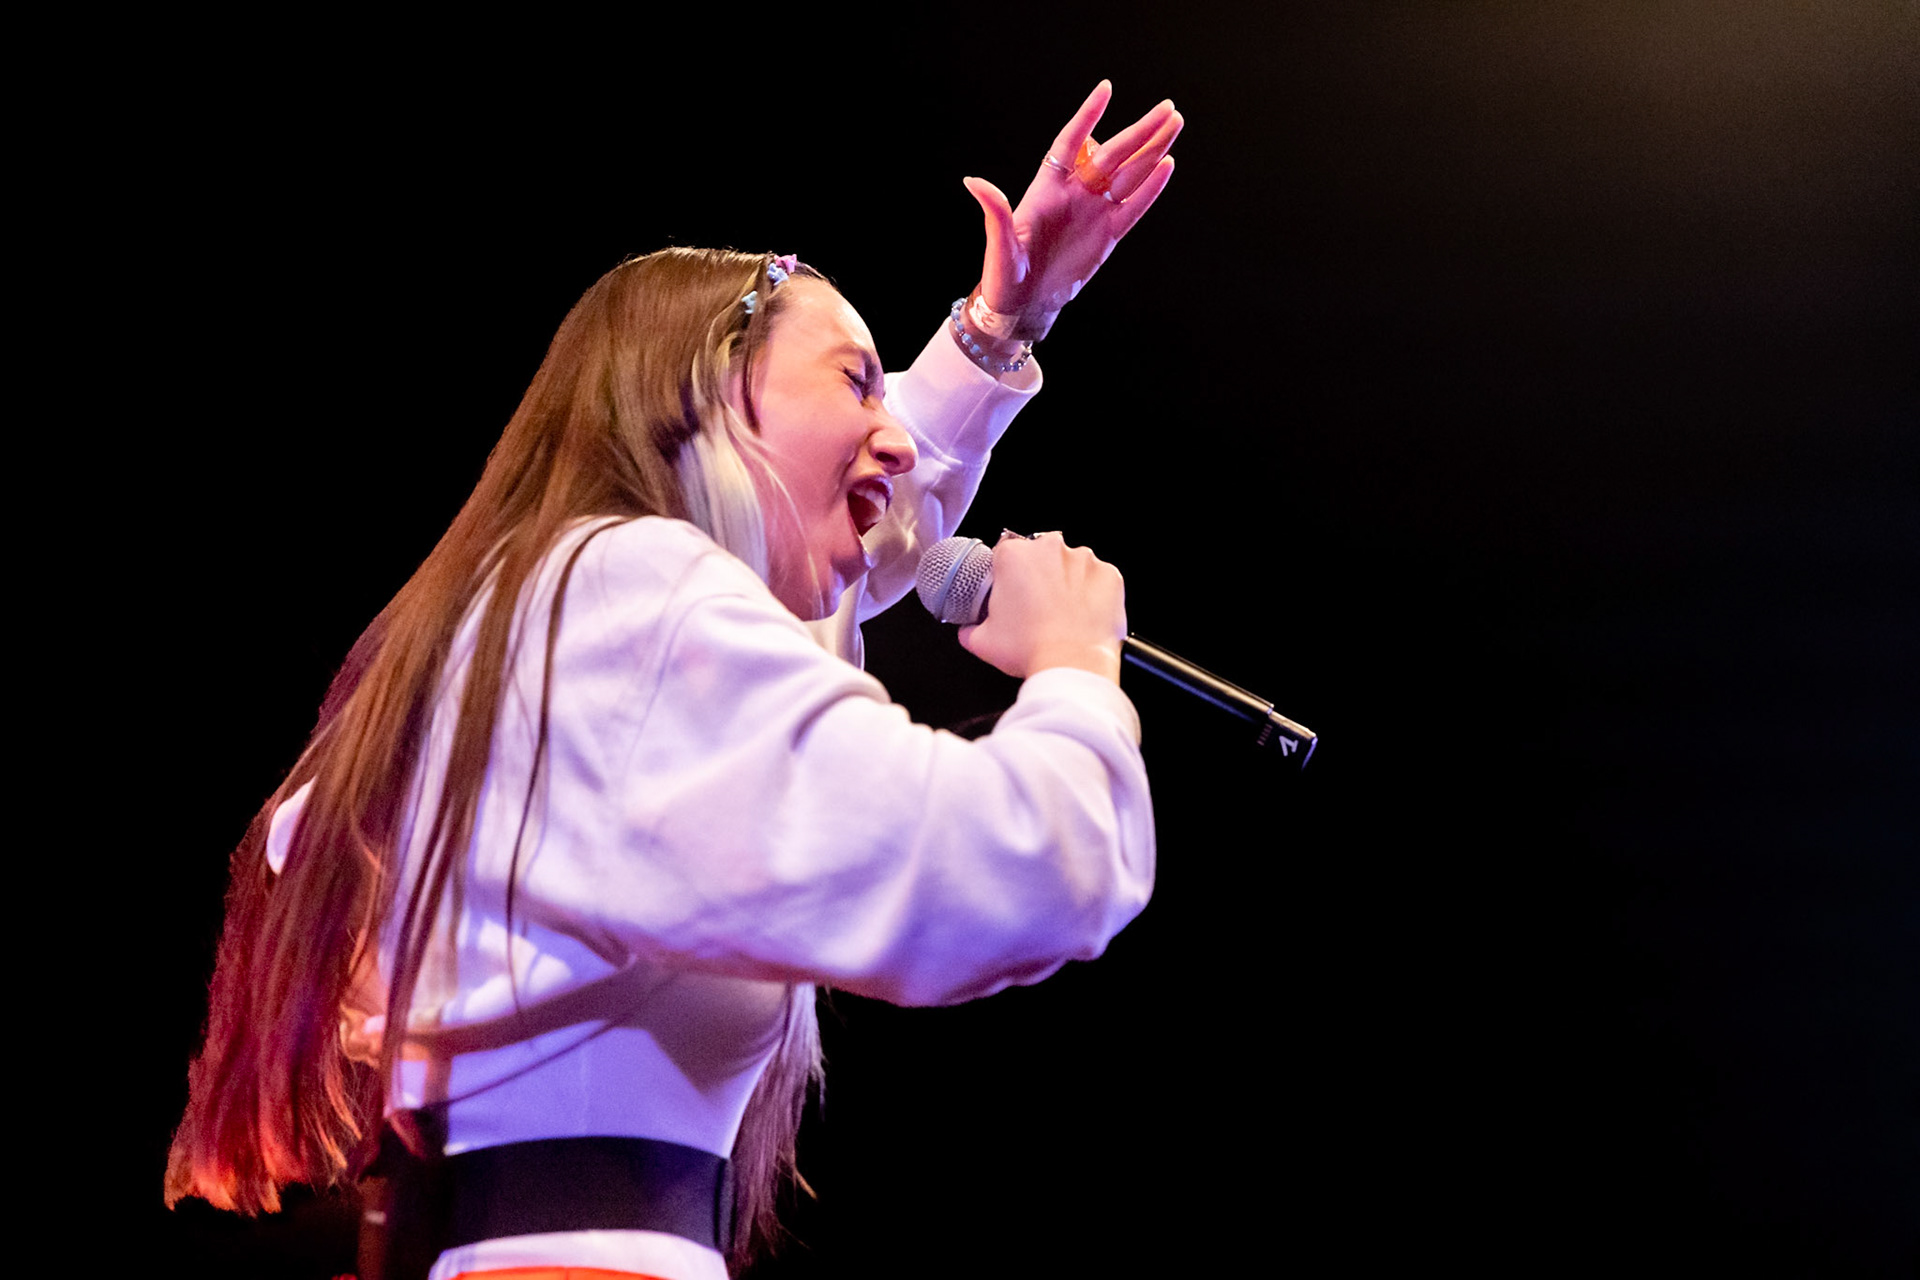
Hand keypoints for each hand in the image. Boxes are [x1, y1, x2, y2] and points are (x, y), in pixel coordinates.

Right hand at [959, 532, 1126, 681]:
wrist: (1072, 666)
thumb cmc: (1031, 649)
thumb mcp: (982, 642)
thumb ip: (969, 629)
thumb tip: (969, 629)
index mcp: (1015, 555)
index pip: (1004, 555)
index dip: (1006, 578)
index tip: (1011, 596)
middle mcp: (1050, 549)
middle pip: (1040, 556)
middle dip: (1037, 576)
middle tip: (1036, 609)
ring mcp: (1084, 560)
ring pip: (1071, 566)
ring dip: (1066, 583)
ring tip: (1062, 615)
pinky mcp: (1110, 575)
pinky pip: (1099, 580)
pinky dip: (1093, 594)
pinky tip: (1083, 615)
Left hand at [963, 81, 1182, 342]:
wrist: (1023, 305)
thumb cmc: (1003, 276)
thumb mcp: (999, 245)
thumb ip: (996, 212)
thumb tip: (974, 182)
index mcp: (1047, 189)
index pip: (1071, 143)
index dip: (1088, 117)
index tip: (1106, 89)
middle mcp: (1074, 194)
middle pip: (1112, 154)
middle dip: (1139, 131)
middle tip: (1167, 107)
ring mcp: (1094, 213)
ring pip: (1129, 175)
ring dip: (1152, 150)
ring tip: (1174, 123)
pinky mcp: (1108, 235)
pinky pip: (1134, 207)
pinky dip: (1151, 188)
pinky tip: (1168, 165)